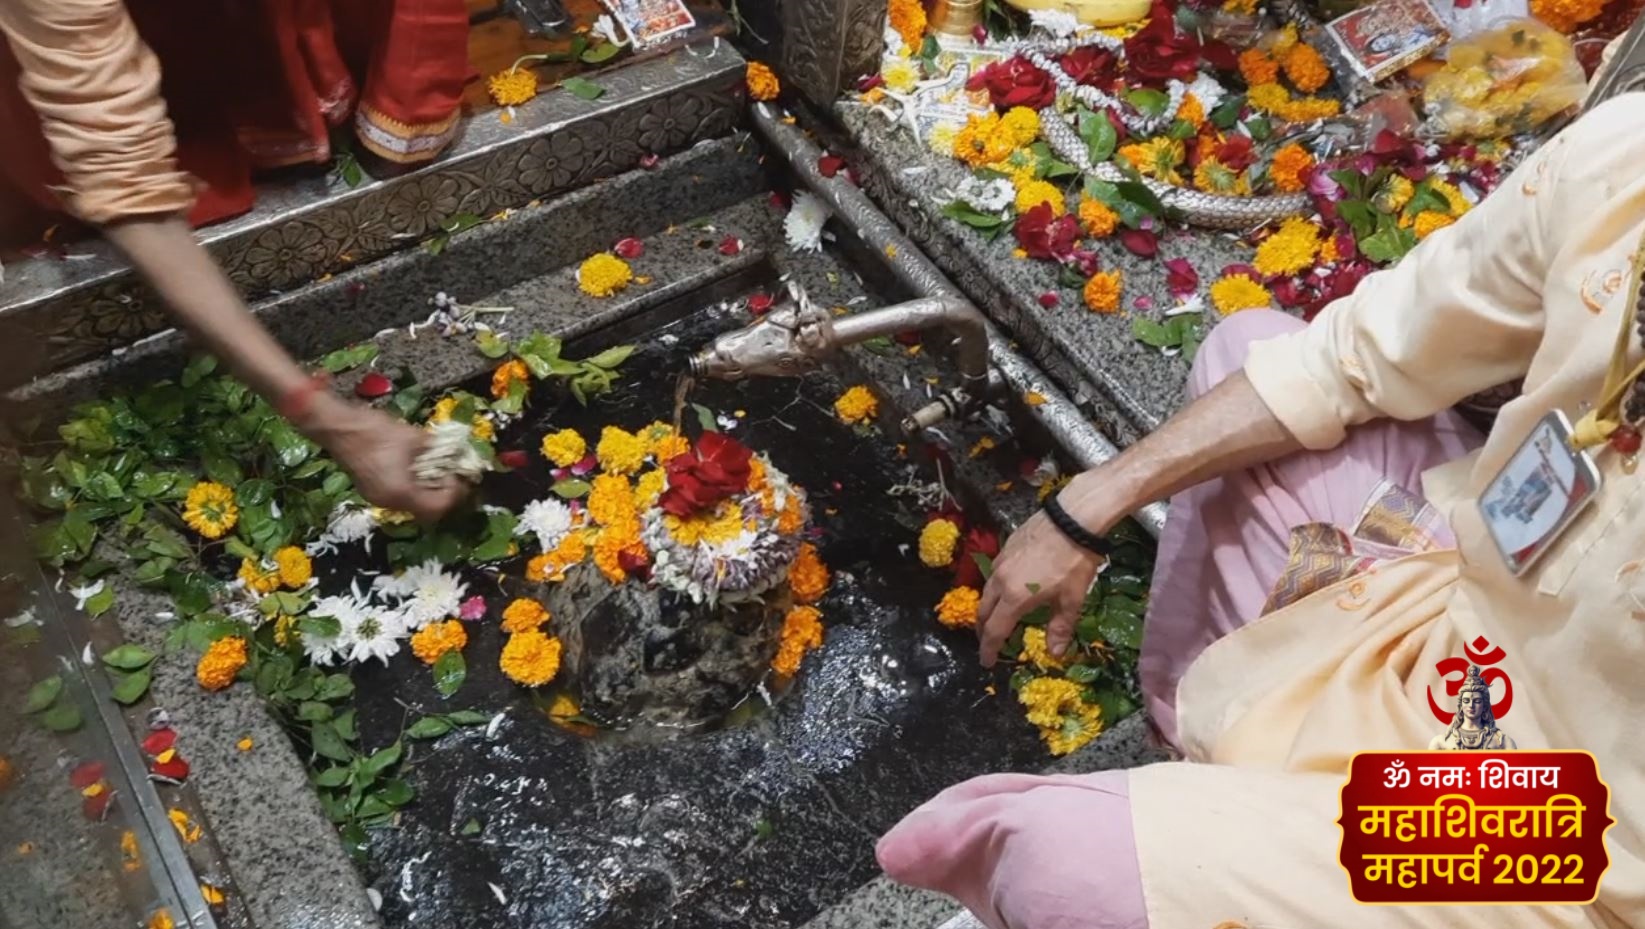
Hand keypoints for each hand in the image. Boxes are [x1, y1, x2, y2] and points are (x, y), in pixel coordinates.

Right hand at [302, 396, 466, 522]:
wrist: (337, 428)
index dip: (454, 493)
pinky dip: (415, 487)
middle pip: (427, 512)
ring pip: (414, 505)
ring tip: (437, 471)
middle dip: (443, 495)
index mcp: (401, 493)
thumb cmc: (375, 431)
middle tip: (452, 476)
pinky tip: (418, 469)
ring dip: (429, 491)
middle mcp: (389, 503)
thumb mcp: (415, 438)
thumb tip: (456, 453)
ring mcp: (378, 499)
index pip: (437, 507)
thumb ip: (438, 450)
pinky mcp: (372, 491)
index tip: (457, 475)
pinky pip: (401, 497)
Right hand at [976, 507, 1105, 667]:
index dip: (988, 649)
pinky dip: (997, 589)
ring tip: (998, 617)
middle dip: (983, 631)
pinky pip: (995, 574)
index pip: (994, 631)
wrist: (1073, 517)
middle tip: (988, 643)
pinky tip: (1010, 587)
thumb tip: (1054, 654)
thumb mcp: (1072, 599)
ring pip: (987, 591)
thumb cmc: (1074, 561)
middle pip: (983, 611)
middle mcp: (1001, 580)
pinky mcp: (1006, 546)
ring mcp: (1001, 561)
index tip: (987, 662)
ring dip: (988, 609)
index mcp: (1014, 597)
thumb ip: (1060, 628)